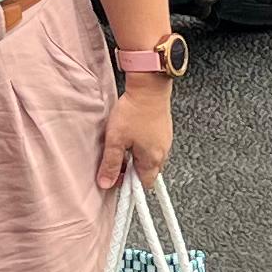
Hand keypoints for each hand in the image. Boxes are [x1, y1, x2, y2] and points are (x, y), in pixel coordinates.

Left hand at [97, 76, 170, 191]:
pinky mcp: (164, 129)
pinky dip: (142, 145)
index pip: (144, 184)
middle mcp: (163, 152)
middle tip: (117, 159)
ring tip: (123, 145)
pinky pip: (153, 145)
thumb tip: (106, 183)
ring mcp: (165, 140)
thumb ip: (111, 164)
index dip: (129, 184)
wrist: (149, 87)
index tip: (116, 176)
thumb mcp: (115, 140)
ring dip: (136, 156)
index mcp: (152, 159)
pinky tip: (133, 135)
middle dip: (132, 170)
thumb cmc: (133, 112)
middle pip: (148, 171)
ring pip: (150, 157)